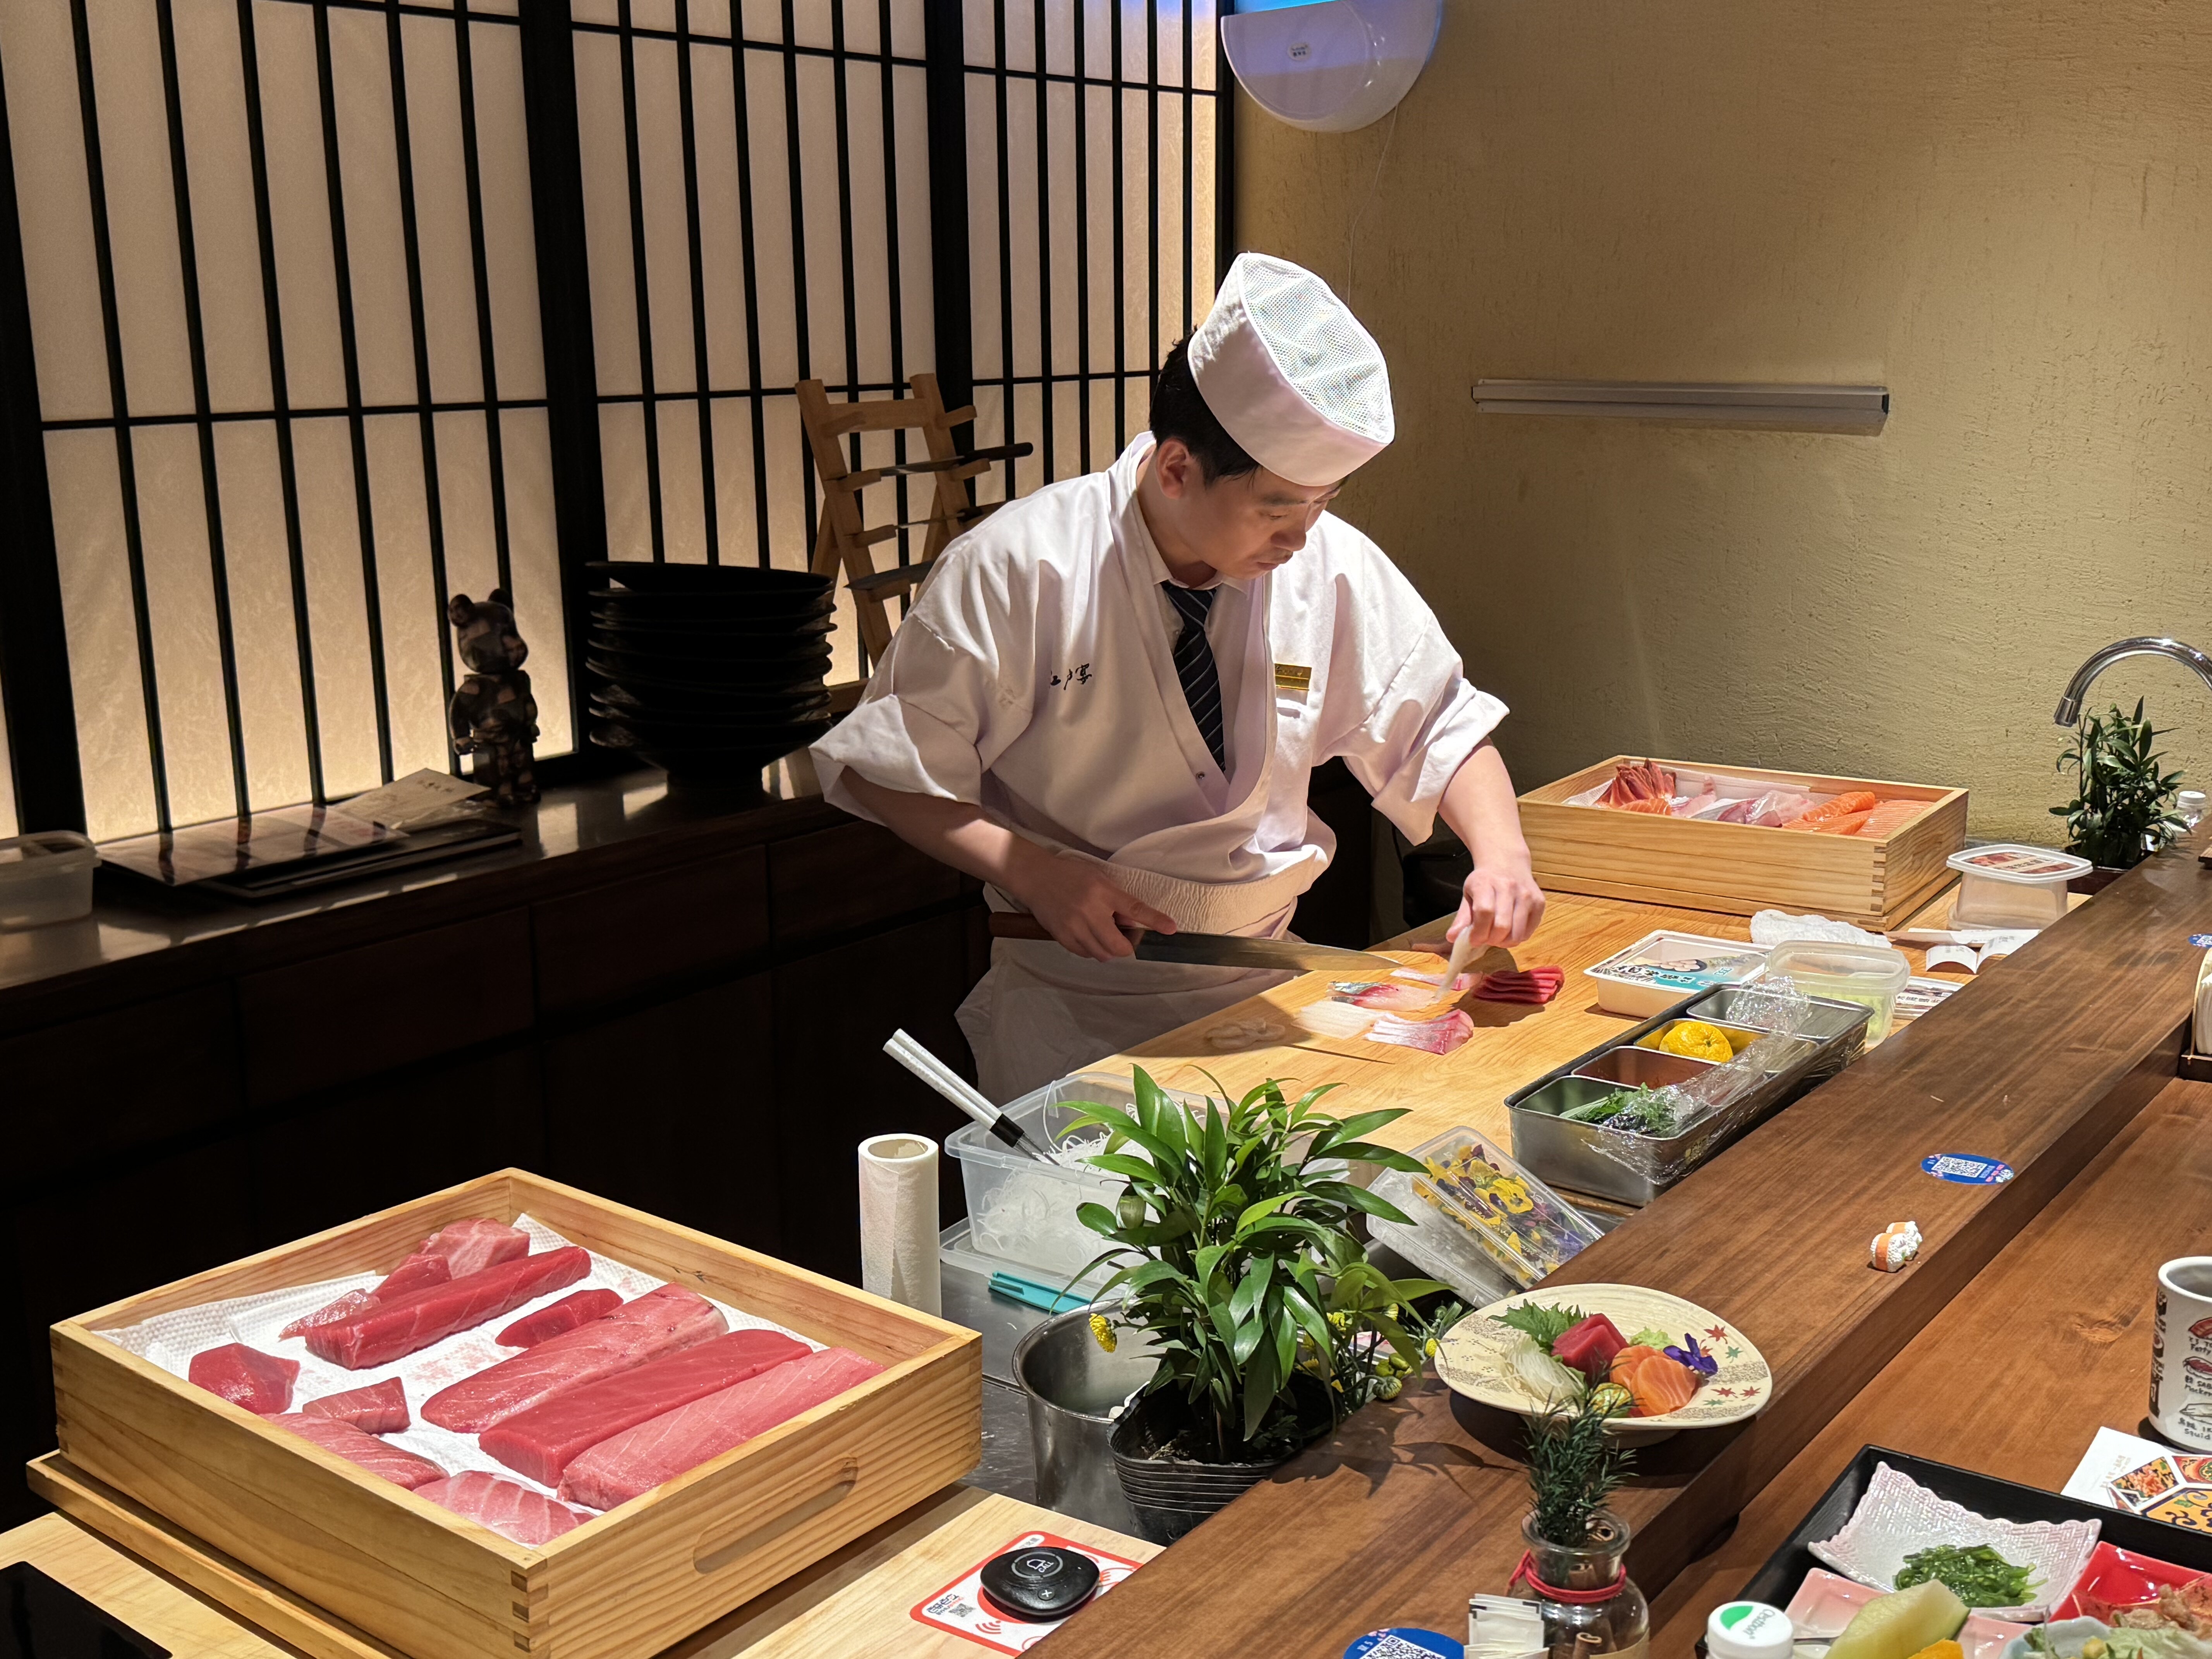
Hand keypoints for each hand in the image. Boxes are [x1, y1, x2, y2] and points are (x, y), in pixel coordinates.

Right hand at [1004, 845, 1178, 961]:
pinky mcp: (1062, 936)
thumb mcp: (1099, 879)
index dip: (1154, 920)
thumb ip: (1117, 899)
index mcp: (1103, 892)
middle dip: (1126, 946)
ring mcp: (1074, 926)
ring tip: (1103, 934)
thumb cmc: (1071, 875)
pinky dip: (1092, 950)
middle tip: (1124, 937)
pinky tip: (1089, 937)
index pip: (1134, 909)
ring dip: (1109, 950)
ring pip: (1102, 954)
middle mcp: (1090, 911)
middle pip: (1118, 946)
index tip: (1170, 928)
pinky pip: (1085, 954)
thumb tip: (1132, 921)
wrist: (1036, 878)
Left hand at [1450, 863, 1545, 951]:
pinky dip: (1518, 937)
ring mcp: (1527, 894)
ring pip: (1517, 932)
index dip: (1478, 932)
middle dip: (1491, 940)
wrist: (1507, 863)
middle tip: (1486, 939)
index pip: (1484, 912)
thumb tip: (1452, 938)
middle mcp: (1509, 887)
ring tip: (1497, 937)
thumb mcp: (1469, 894)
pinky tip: (1510, 931)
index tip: (1473, 940)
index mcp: (1486, 883)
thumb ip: (1462, 917)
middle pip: (1502, 925)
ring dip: (1505, 942)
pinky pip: (1529, 931)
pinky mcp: (1539, 902)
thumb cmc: (1485, 882)